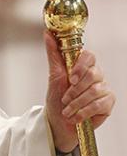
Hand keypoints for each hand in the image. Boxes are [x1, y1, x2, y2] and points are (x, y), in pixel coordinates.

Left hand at [44, 32, 114, 154]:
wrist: (60, 121)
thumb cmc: (57, 98)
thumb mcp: (53, 74)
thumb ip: (53, 53)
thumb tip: (48, 34)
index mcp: (83, 65)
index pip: (89, 56)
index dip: (81, 66)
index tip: (70, 78)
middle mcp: (96, 75)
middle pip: (93, 74)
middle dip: (75, 90)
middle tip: (65, 98)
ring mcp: (103, 88)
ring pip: (95, 91)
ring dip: (77, 102)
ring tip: (67, 109)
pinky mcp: (108, 103)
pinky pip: (99, 105)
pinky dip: (84, 111)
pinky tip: (76, 116)